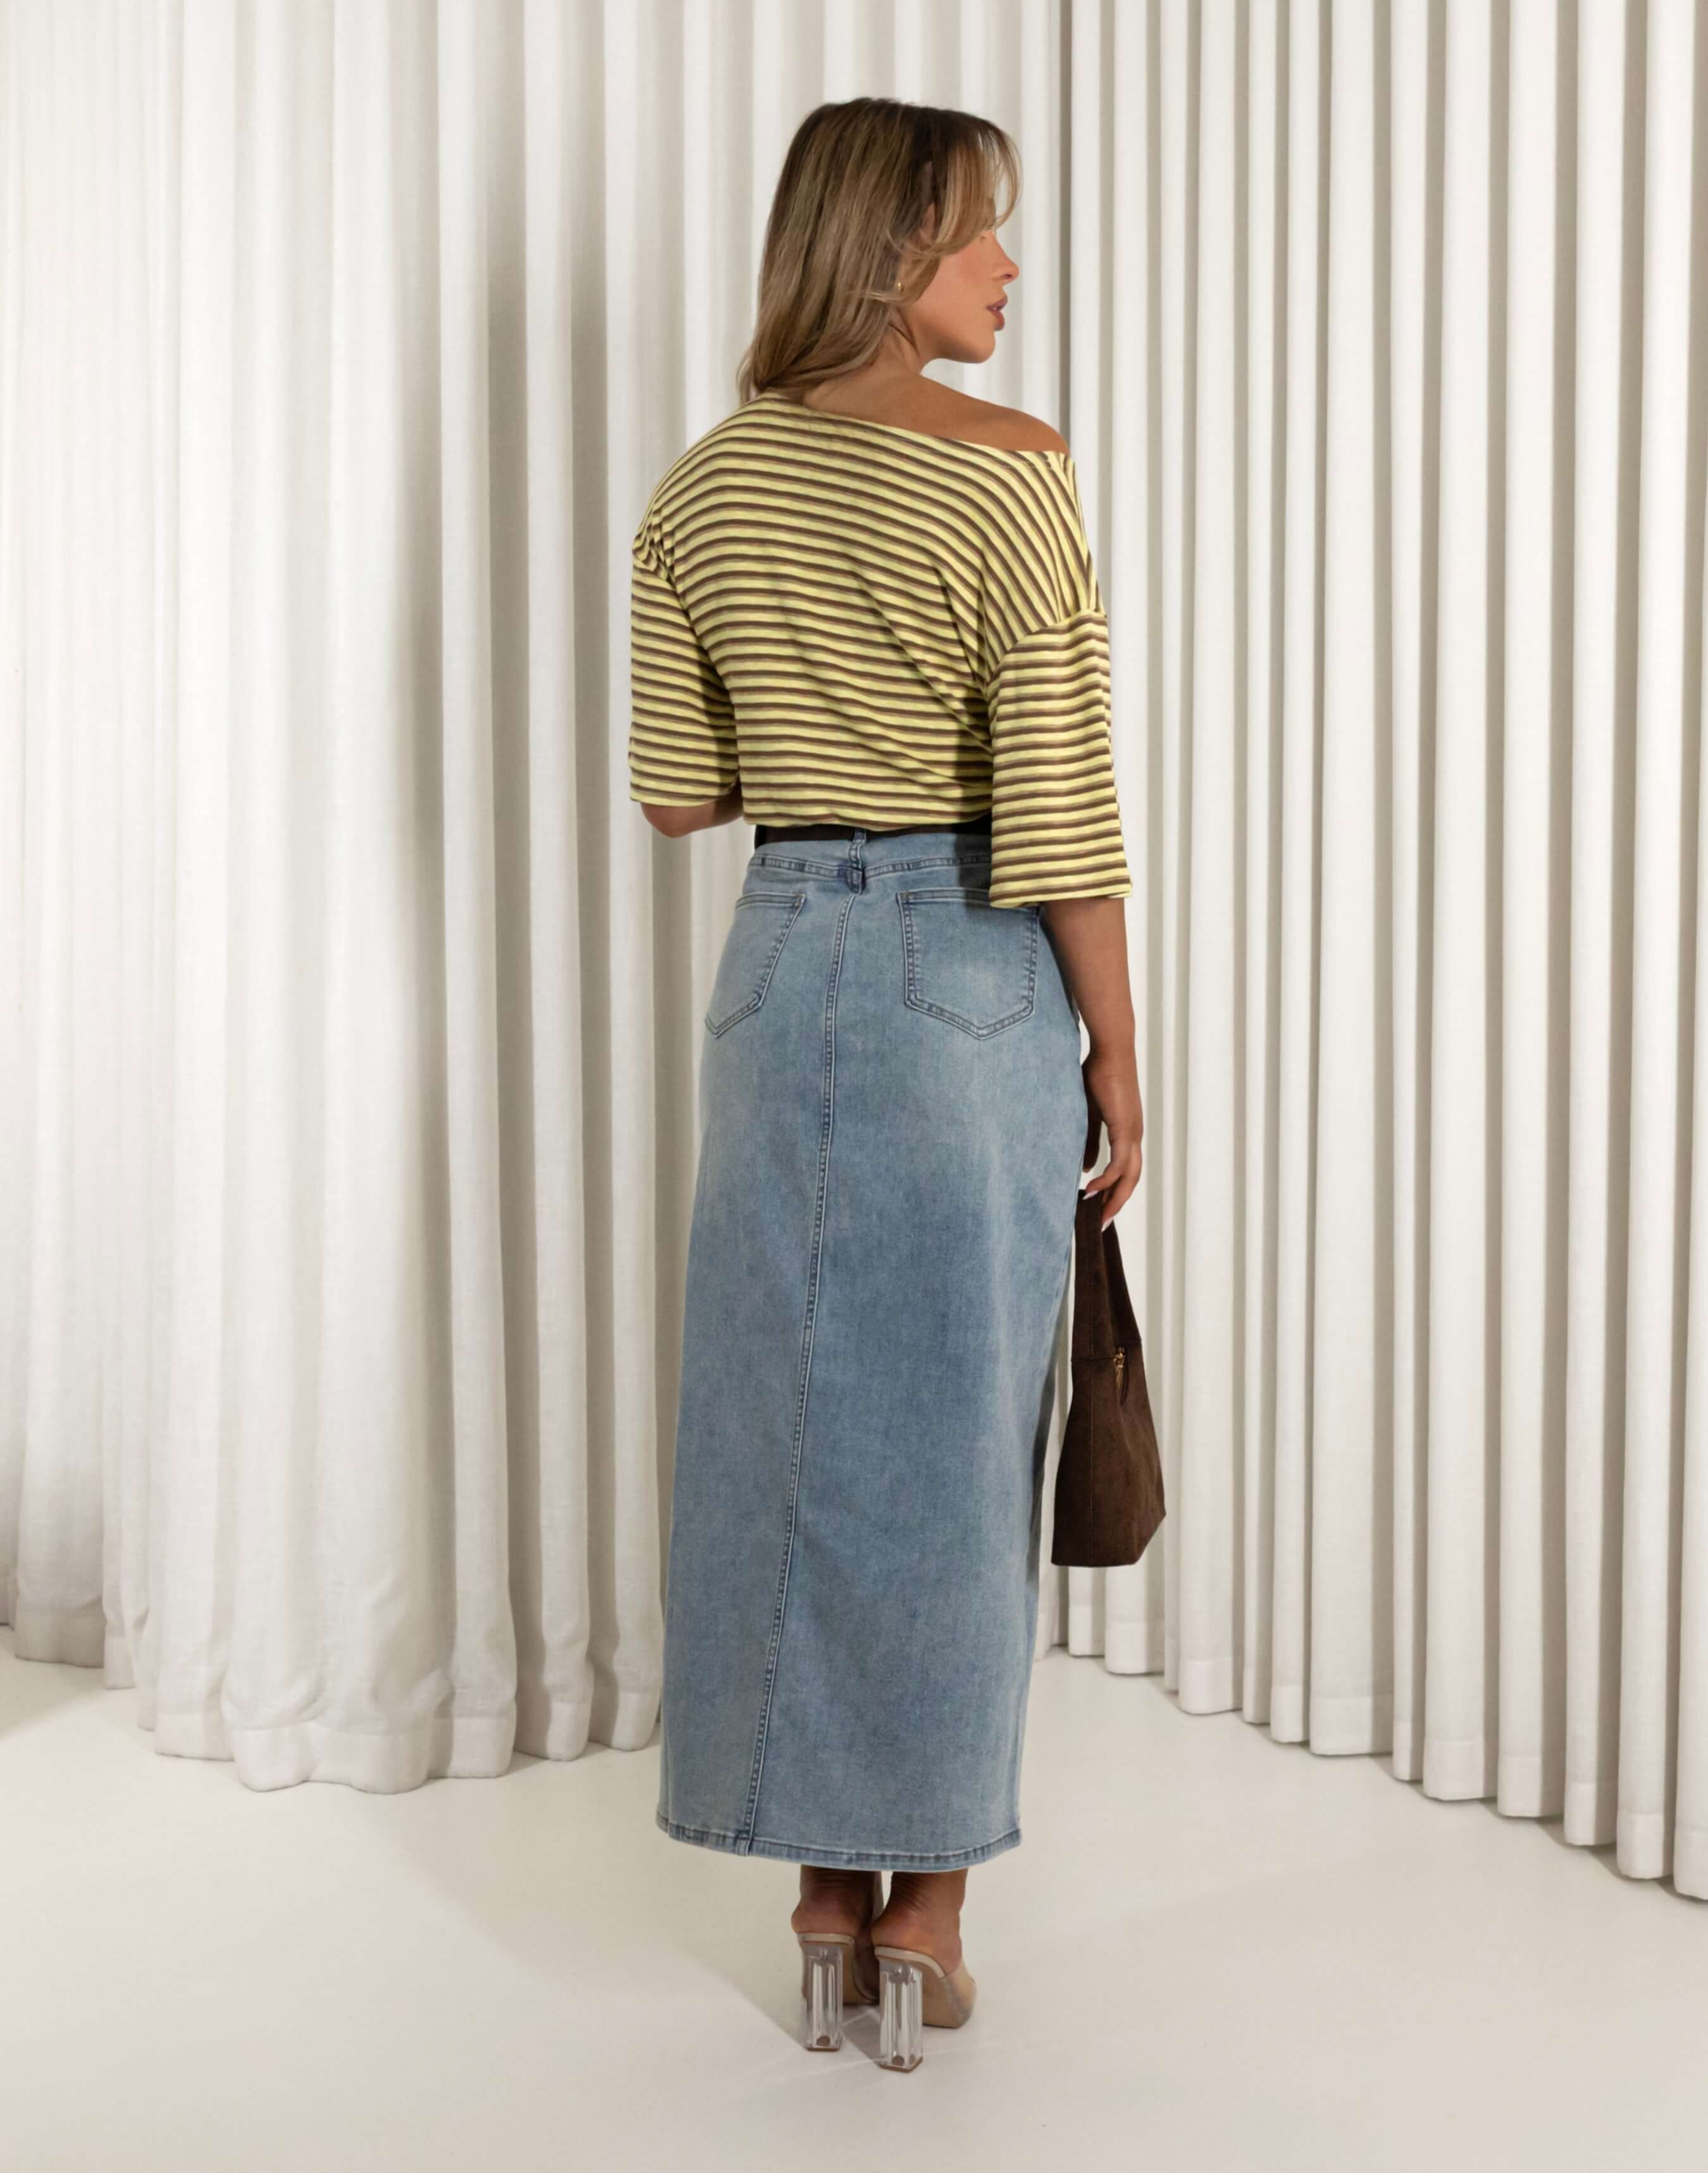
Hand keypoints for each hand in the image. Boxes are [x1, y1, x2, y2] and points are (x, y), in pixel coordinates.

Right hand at [1081, 1043, 1142, 1227]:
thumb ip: (1088, 1141)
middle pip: (1131, 1179)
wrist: (1110, 1051)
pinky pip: (1119, 1163)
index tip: (1099, 1207)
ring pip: (1129, 1176)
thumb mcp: (1088, 1115)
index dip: (1114, 1190)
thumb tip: (1086, 1168)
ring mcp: (1132, 1133)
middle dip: (1117, 1203)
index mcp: (1127, 1132)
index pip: (1125, 1170)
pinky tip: (1093, 1190)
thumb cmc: (1098, 1075)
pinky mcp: (1125, 1128)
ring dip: (1114, 1198)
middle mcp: (1134, 1136)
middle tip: (1102, 1224)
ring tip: (1098, 1215)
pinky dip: (1107, 1179)